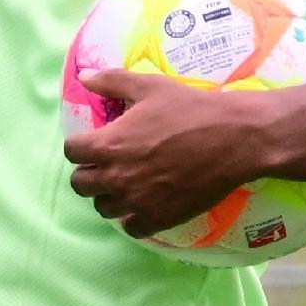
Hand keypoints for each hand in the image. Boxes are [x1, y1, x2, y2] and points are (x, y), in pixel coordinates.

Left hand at [65, 68, 276, 234]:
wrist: (234, 139)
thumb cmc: (190, 109)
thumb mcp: (149, 86)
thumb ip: (111, 82)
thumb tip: (83, 77)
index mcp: (108, 144)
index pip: (71, 152)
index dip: (80, 147)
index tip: (94, 144)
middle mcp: (116, 176)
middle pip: (80, 184)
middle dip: (90, 173)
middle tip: (109, 165)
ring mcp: (135, 201)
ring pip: (103, 208)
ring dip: (109, 196)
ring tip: (127, 184)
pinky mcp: (157, 218)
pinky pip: (130, 228)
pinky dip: (134, 218)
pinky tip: (145, 204)